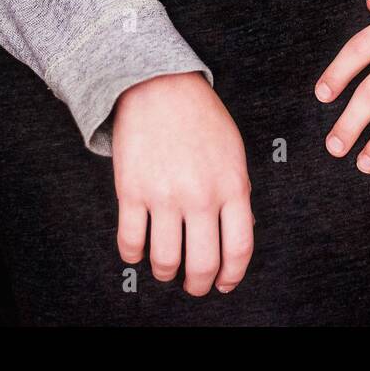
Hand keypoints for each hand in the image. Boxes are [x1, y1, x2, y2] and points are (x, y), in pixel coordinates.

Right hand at [111, 72, 253, 295]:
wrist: (159, 85)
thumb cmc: (200, 116)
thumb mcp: (234, 153)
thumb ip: (237, 194)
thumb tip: (234, 234)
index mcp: (232, 185)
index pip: (238, 249)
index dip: (232, 275)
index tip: (224, 283)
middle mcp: (200, 195)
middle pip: (202, 264)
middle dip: (198, 284)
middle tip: (194, 285)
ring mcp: (164, 195)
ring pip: (165, 261)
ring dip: (166, 273)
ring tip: (166, 269)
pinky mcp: (131, 191)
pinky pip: (130, 242)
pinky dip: (134, 256)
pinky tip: (138, 252)